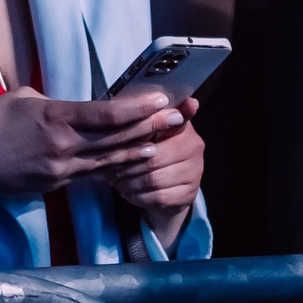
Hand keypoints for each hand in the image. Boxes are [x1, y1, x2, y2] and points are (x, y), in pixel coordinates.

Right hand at [0, 87, 186, 235]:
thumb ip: (56, 102)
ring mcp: (61, 169)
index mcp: (53, 118)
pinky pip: (93, 173)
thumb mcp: (22, 98)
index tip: (161, 99)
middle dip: (150, 127)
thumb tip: (78, 105)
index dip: (137, 108)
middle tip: (179, 117)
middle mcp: (62, 147)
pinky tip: (134, 160)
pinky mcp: (57, 184)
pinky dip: (116, 166)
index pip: (105, 114)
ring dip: (139, 149)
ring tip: (165, 140)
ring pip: (110, 160)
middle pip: (116, 138)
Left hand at [105, 97, 202, 247]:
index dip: (155, 125)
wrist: (168, 187)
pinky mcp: (189, 194)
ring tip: (114, 179)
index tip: (145, 129)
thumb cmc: (151, 151)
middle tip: (107, 166)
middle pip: (154, 157)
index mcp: (184, 126)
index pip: (169, 123)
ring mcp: (194, 172)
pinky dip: (138, 196)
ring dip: (129, 181)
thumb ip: (142, 120)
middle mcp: (194, 147)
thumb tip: (134, 105)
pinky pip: (158, 197)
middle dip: (127, 163)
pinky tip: (126, 191)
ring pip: (154, 179)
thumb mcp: (146, 132)